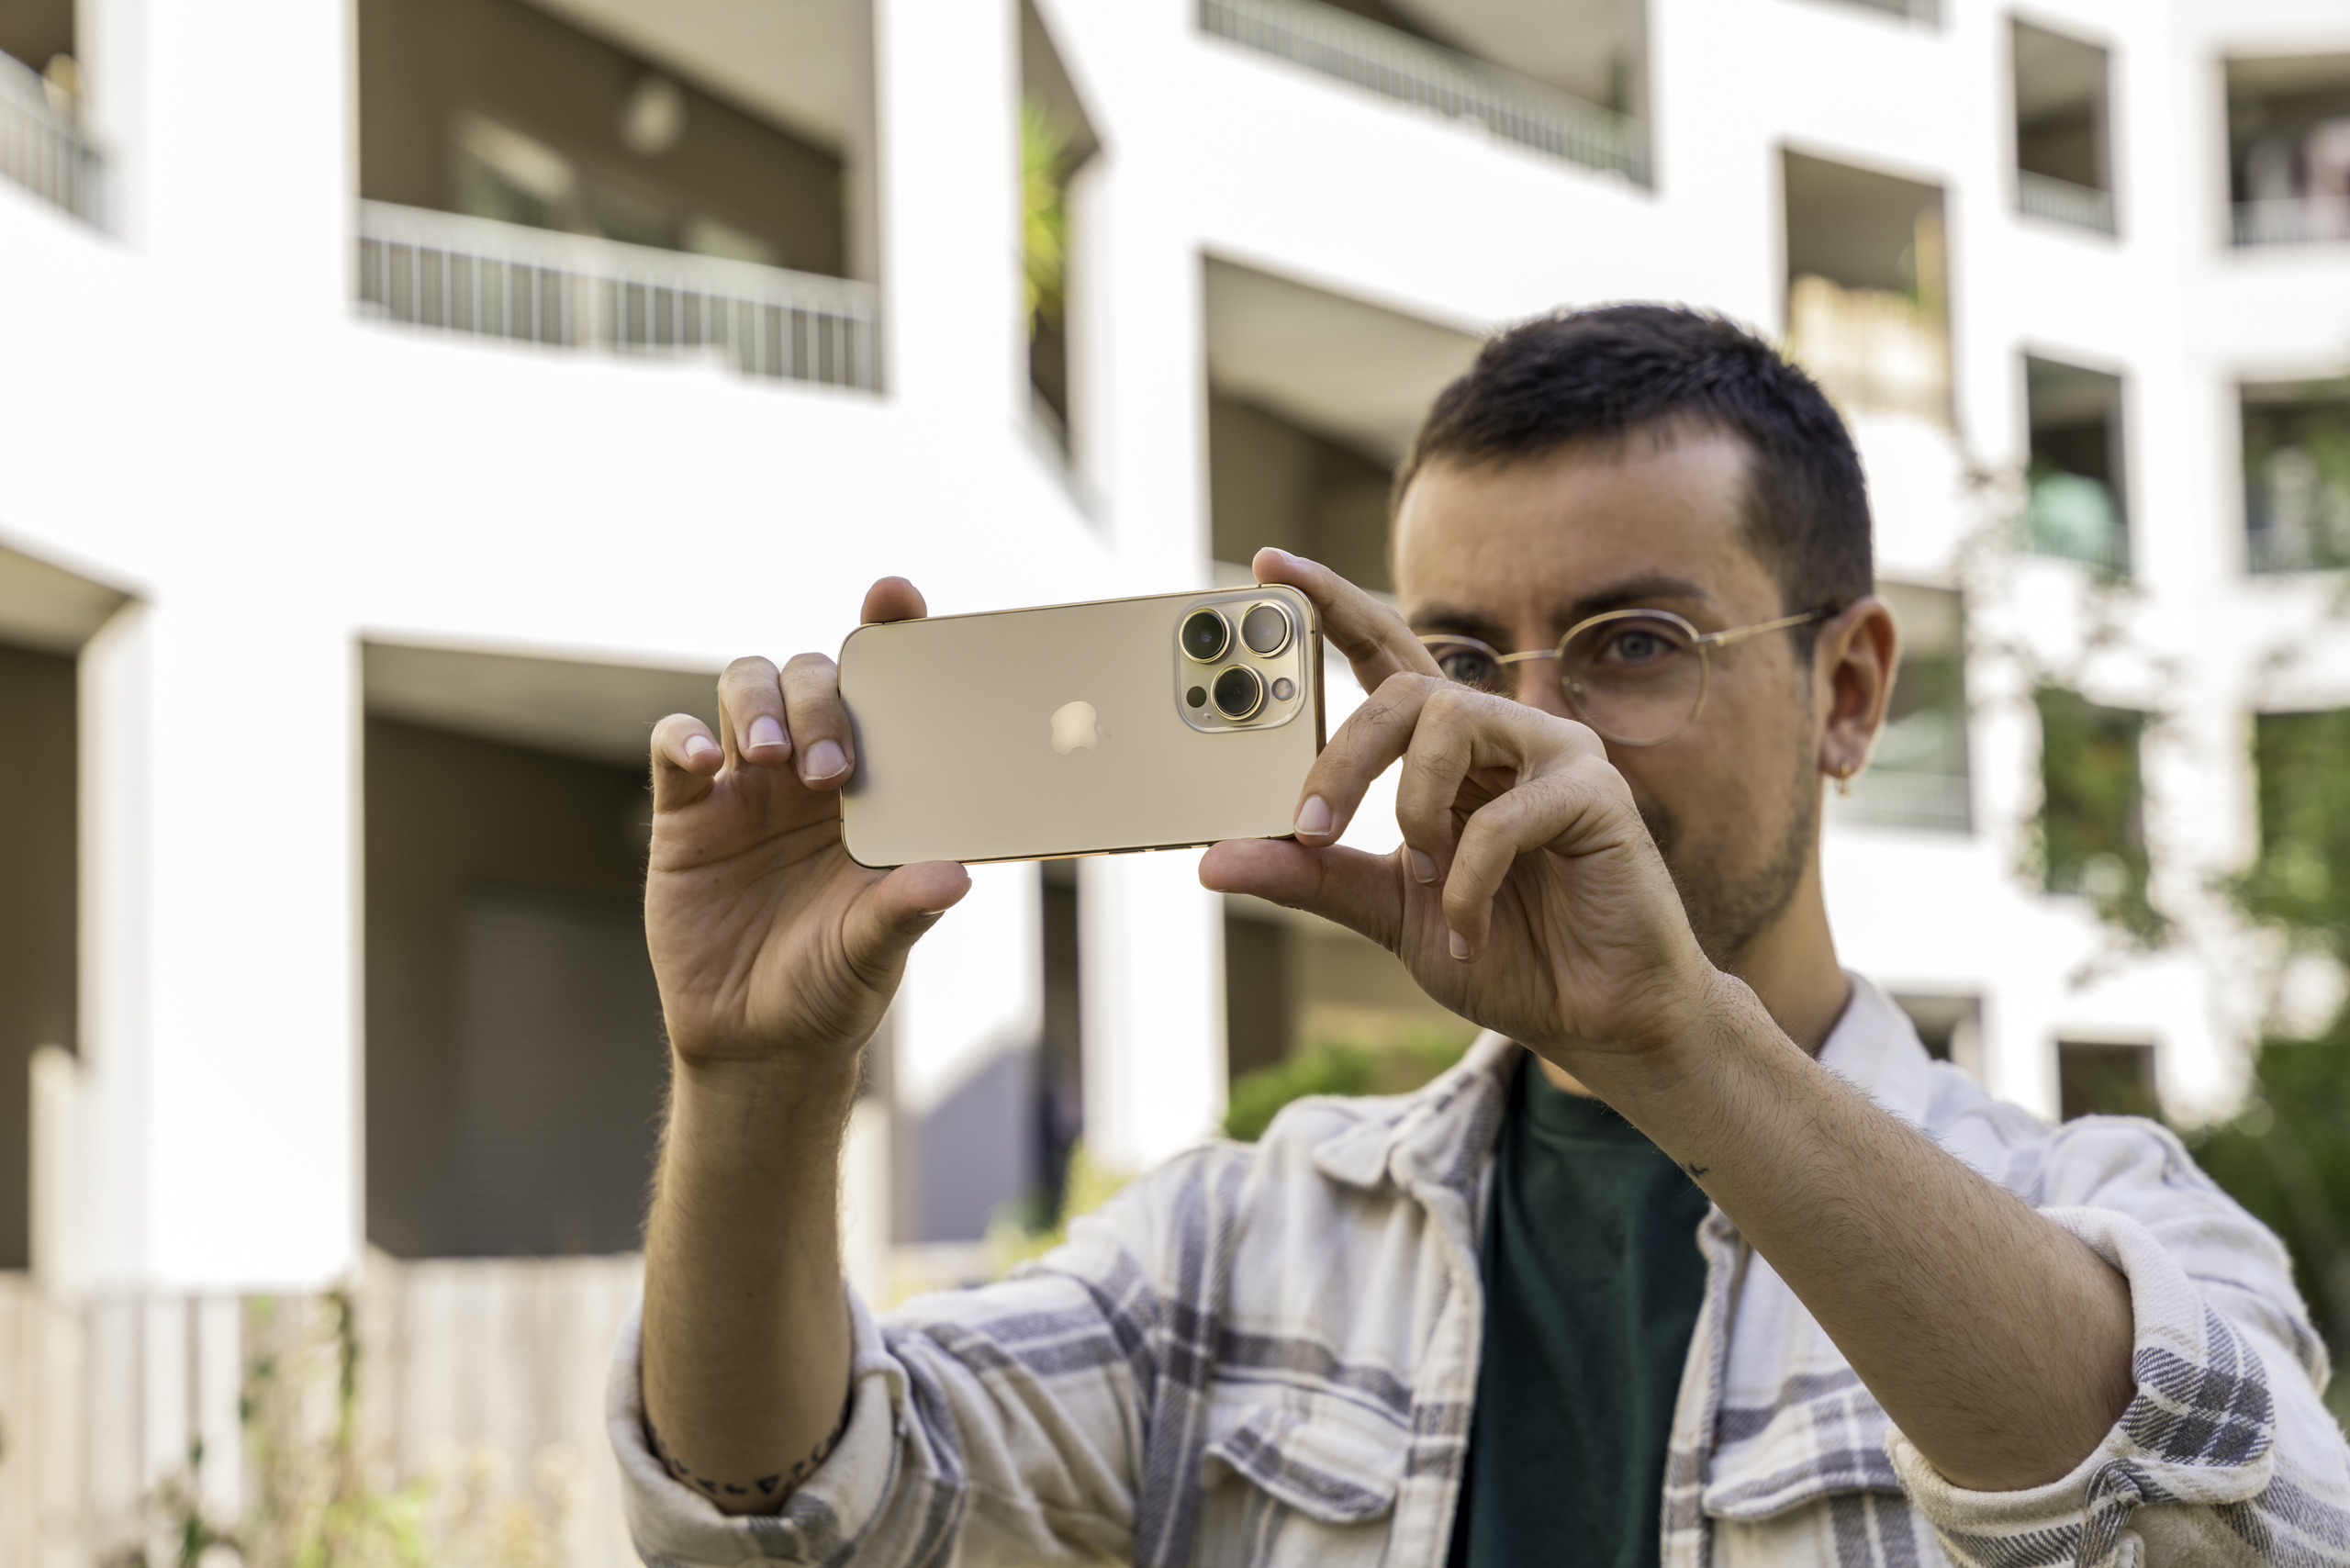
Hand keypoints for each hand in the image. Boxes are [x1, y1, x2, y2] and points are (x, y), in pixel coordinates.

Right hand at [645, 578, 970, 1078]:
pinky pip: (676, 744)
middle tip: (834, 771)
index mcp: (876, 786)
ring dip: (761, 705)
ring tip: (771, 759)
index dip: (890, 633)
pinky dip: (686, 737)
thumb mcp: (875, 951)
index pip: (885, 691)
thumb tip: (954, 876)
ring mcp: (746, 785)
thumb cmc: (833, 986)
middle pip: (812, 678)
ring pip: (745, 688)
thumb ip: (906, 909)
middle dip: (821, 701)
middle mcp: (812, 769)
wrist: (757, 1042)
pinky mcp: (686, 811)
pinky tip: (706, 762)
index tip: (896, 597)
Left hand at [1203, 550, 1728, 1080]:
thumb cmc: (1503, 952)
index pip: (1384, 652)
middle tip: (1314, 823)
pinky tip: (1470, 929)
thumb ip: (1311, 876)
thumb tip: (1213, 860)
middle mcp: (1501, 732)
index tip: (1268, 565)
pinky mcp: (1595, 792)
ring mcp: (1554, 752)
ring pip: (1449, 721)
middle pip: (1404, 686)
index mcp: (1450, 750)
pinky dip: (1467, 883)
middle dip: (1344, 753)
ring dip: (1414, 811)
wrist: (1595, 1017)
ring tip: (1424, 880)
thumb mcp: (1384, 911)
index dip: (1330, 605)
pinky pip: (1504, 816)